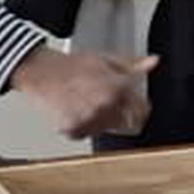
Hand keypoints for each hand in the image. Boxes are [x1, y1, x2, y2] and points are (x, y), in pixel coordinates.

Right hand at [10, 46, 157, 138]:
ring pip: (108, 129)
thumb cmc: (71, 65)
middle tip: (109, 102)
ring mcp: (89, 120)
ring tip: (89, 102)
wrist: (40, 72)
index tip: (138, 106)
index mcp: (117, 88)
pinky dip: (85, 125)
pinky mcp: (74, 130)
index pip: (143, 110)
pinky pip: (88, 133)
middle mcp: (105, 106)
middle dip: (123, 113)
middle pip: (128, 123)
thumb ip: (132, 66)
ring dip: (104, 120)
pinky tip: (77, 110)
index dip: (142, 108)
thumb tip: (153, 62)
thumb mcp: (105, 59)